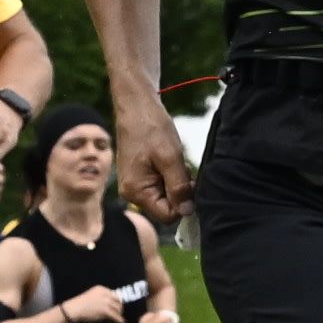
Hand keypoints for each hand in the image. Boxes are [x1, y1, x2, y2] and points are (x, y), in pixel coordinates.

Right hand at [108, 94, 194, 228]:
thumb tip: (187, 212)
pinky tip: (170, 160)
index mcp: (136, 191)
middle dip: (180, 190)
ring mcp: (135, 185)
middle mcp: (132, 193)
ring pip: (166, 196)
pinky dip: (171, 175)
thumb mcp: (170, 157)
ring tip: (174, 160)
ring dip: (177, 182)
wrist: (136, 107)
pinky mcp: (140, 177)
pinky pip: (161, 185)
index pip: (167, 215)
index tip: (190, 182)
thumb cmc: (151, 128)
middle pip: (167, 207)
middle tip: (181, 167)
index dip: (184, 203)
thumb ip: (179, 187)